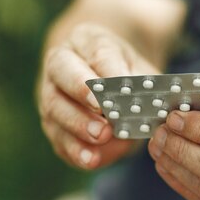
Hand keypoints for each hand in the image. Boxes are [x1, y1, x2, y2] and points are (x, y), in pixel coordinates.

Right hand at [39, 23, 159, 168]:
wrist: (104, 78)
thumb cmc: (128, 74)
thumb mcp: (141, 71)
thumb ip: (144, 89)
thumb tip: (150, 110)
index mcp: (87, 40)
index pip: (97, 53)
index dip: (107, 73)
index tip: (116, 91)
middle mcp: (61, 62)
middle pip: (63, 74)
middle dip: (83, 98)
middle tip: (105, 115)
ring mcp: (50, 91)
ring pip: (54, 107)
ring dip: (77, 126)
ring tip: (101, 138)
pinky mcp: (50, 120)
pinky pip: (56, 135)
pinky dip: (73, 149)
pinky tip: (90, 159)